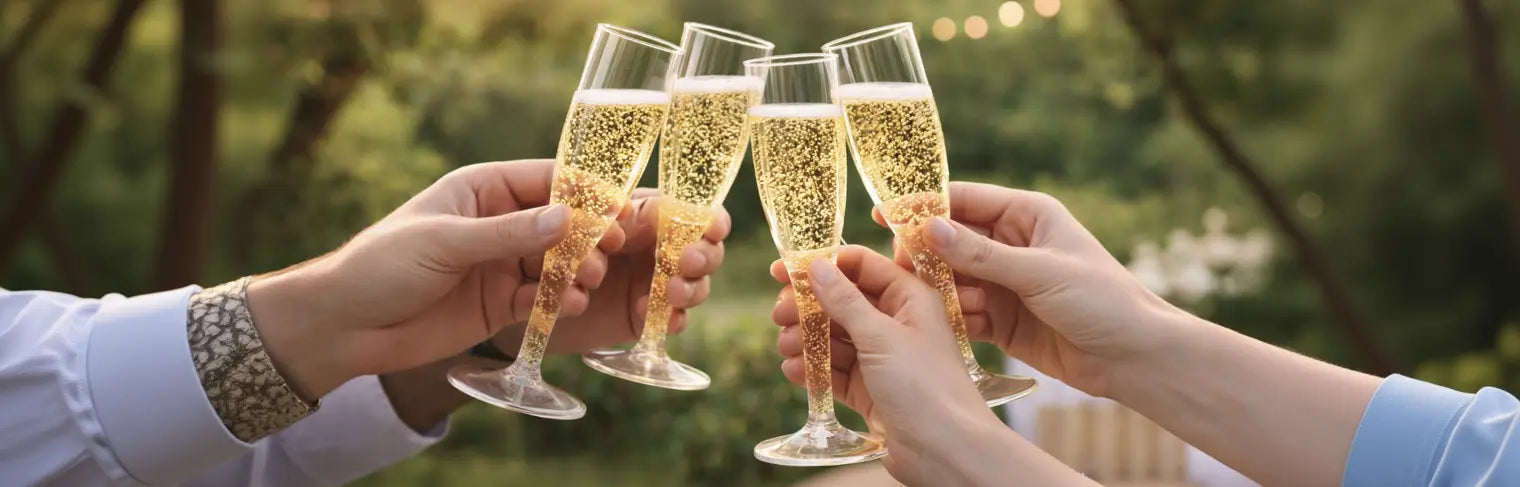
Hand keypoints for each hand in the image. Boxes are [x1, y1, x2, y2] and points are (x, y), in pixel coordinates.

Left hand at [247, 159, 622, 399]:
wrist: (345, 326)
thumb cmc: (383, 265)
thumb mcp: (445, 242)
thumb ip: (507, 233)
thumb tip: (568, 218)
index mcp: (483, 189)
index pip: (546, 179)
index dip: (584, 192)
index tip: (616, 208)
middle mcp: (499, 223)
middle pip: (560, 223)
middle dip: (587, 236)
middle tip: (607, 251)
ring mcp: (502, 264)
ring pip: (557, 262)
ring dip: (578, 271)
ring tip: (585, 282)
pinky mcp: (502, 304)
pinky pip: (543, 298)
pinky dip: (559, 302)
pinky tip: (569, 306)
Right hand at [773, 246, 1092, 486]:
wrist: (947, 451)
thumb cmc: (926, 386)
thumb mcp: (881, 335)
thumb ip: (845, 301)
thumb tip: (818, 267)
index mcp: (911, 298)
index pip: (862, 267)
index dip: (823, 265)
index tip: (783, 269)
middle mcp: (898, 324)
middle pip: (843, 303)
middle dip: (809, 307)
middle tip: (779, 313)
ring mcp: (884, 359)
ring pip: (836, 338)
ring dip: (808, 339)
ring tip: (786, 345)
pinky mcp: (873, 390)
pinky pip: (837, 372)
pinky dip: (815, 369)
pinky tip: (793, 370)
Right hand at [889, 182, 1185, 397]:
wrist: (1133, 357)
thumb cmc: (1101, 300)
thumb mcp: (1039, 271)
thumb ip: (982, 254)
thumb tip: (930, 228)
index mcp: (1027, 215)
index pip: (964, 201)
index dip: (924, 206)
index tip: (885, 213)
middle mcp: (1012, 244)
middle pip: (952, 241)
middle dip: (925, 254)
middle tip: (899, 267)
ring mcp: (1005, 283)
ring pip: (953, 279)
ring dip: (938, 289)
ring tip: (924, 301)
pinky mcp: (1001, 319)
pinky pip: (964, 312)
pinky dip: (952, 318)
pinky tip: (941, 325)